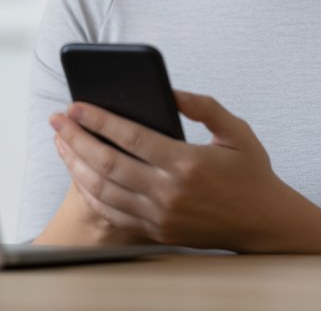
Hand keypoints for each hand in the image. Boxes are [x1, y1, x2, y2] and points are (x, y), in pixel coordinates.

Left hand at [49, 90, 290, 250]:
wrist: (263, 223)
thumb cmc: (250, 172)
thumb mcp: (236, 131)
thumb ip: (202, 106)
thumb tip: (168, 90)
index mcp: (187, 162)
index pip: (131, 137)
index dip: (99, 120)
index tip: (76, 105)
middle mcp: (170, 192)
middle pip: (108, 164)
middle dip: (76, 138)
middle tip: (56, 120)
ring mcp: (161, 215)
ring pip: (104, 190)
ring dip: (76, 164)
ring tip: (60, 142)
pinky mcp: (157, 230)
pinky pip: (113, 212)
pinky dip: (90, 192)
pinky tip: (79, 172)